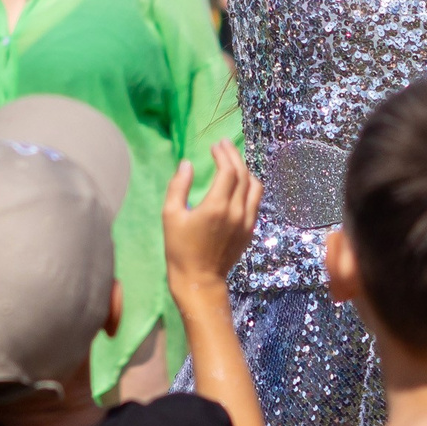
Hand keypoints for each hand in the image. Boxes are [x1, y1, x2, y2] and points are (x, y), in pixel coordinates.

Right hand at [164, 141, 261, 289]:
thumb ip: (178, 187)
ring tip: (233, 162)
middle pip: (243, 174)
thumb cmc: (180, 249)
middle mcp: (236, 212)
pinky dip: (250, 187)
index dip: (223, 153)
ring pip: (255, 186)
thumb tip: (187, 164)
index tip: (215, 145)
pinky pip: (255, 201)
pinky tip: (240, 184)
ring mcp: (247, 222)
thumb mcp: (170, 216)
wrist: (200, 280)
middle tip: (224, 145)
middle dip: (234, 156)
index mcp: (216, 206)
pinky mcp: (250, 230)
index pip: (228, 170)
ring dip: (245, 170)